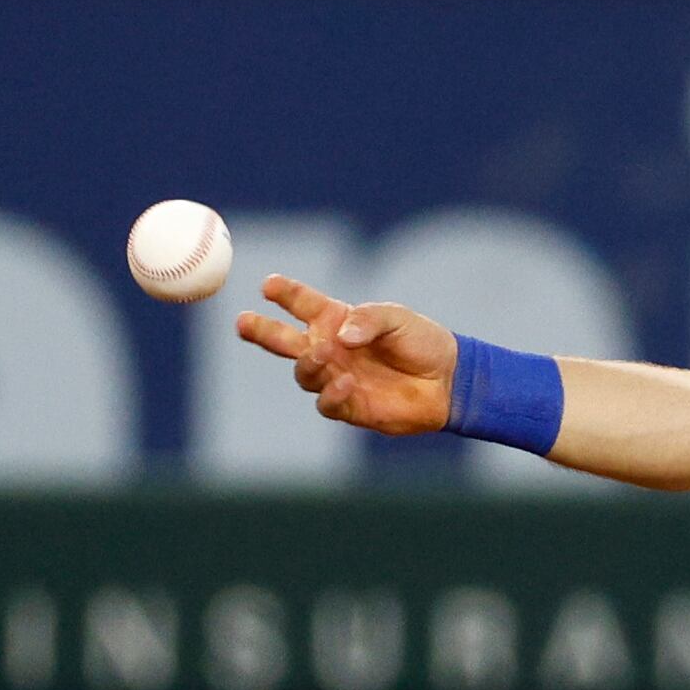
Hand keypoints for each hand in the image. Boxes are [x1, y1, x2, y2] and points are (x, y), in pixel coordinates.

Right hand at [236, 275, 456, 435]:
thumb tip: (338, 336)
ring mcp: (335, 377)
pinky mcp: (348, 405)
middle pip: (282, 340)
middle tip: (242, 322)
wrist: (447, 380)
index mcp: (336, 320)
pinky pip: (326, 402)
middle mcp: (329, 348)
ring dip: (309, 363)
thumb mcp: (398, 319)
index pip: (302, 303)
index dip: (285, 293)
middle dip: (260, 331)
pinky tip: (346, 383)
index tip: (269, 284)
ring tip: (323, 354)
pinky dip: (331, 393)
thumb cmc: (422, 342)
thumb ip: (368, 320)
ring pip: (303, 372)